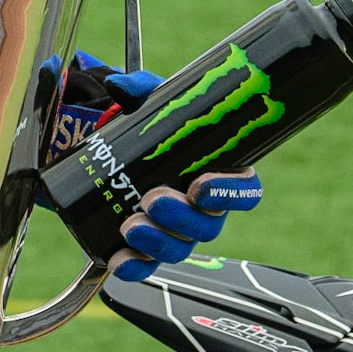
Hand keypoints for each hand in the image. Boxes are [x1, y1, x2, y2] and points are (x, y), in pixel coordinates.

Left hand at [38, 53, 263, 281]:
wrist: (107, 148)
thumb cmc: (145, 125)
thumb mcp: (147, 101)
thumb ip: (139, 87)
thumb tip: (119, 86)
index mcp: (219, 171)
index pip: (245, 190)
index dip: (230, 193)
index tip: (199, 185)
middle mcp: (204, 208)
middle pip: (210, 225)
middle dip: (182, 218)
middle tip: (153, 200)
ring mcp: (177, 230)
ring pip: (180, 247)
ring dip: (157, 241)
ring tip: (130, 225)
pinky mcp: (146, 245)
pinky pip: (147, 265)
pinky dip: (135, 266)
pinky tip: (119, 259)